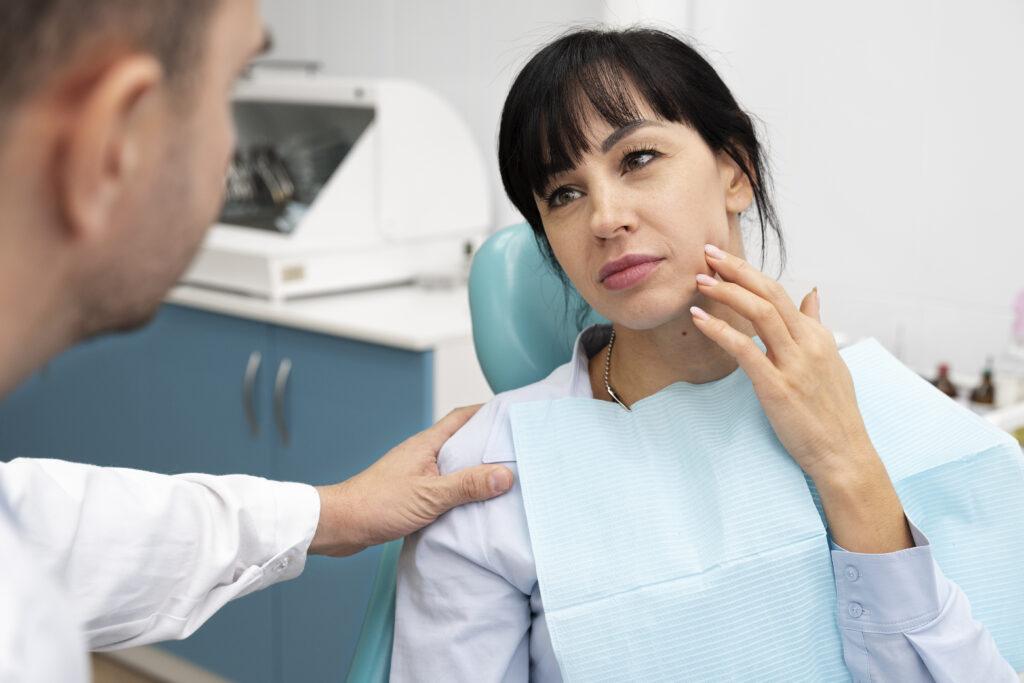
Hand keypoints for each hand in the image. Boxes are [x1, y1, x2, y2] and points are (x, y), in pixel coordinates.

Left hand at [309, 406, 513, 556]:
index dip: (487, 412)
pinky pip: (443, 484)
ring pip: (452, 464)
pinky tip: (471, 503)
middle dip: (487, 442)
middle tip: (515, 448)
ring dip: (474, 468)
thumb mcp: (430, 496)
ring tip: (502, 477)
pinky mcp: (411, 491)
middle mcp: (422, 453)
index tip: (511, 413)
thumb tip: (505, 475)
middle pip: (461, 440)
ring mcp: (415, 472)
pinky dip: (460, 488)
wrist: (341, 524)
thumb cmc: (378, 504)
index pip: (462, 417)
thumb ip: (468, 485)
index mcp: (427, 444)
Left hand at [691, 244, 911, 552]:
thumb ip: (817, 326)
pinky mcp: (778, 387)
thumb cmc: (835, 412)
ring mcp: (794, 365)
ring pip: (759, 313)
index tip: (723, 261)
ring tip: (700, 281)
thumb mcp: (831, 362)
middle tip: (706, 254)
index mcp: (818, 337)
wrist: (845, 454)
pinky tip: (700, 318)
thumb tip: (812, 294)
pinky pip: (745, 349)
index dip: (749, 274)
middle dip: (736, 270)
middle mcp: (808, 344)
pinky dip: (720, 330)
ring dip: (727, 292)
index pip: (780, 293)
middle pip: (769, 293)